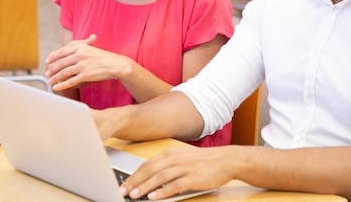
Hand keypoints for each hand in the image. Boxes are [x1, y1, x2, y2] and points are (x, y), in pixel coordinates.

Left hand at [44, 34, 130, 90]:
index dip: (53, 57)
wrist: (115, 64)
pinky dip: (62, 85)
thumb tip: (66, 50)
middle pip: (61, 63)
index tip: (47, 62)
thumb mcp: (90, 48)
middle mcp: (80, 54)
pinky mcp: (86, 75)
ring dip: (54, 78)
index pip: (61, 52)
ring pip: (64, 72)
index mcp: (80, 47)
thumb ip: (78, 47)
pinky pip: (71, 81)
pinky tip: (56, 87)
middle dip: (52, 69)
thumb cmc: (103, 57)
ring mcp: (83, 65)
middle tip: (47, 74)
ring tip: (50, 81)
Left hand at [120, 146, 234, 200]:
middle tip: (124, 191)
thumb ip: (166, 167)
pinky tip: (154, 197)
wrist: (225, 160)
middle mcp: (175, 159)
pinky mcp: (192, 177)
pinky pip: (174, 185)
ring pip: (160, 177)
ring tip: (135, 195)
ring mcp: (184, 168)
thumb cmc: (203, 161)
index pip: (147, 164)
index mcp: (170, 153)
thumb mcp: (182, 159)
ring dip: (145, 186)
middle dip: (135, 181)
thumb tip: (149, 179)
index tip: (124, 184)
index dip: (134, 175)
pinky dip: (163, 191)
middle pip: (150, 170)